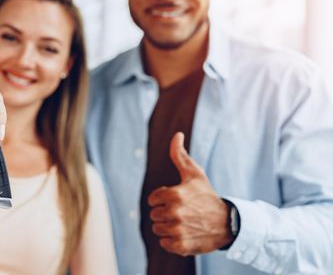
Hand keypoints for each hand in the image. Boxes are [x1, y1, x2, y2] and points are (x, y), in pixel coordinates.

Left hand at [148, 132, 231, 255]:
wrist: (228, 223)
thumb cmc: (207, 195)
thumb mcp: (194, 174)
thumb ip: (180, 155)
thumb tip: (177, 135)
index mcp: (174, 194)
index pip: (153, 199)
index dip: (162, 199)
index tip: (176, 199)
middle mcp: (175, 213)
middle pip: (154, 215)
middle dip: (165, 213)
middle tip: (182, 212)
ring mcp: (178, 230)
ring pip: (158, 229)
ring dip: (167, 227)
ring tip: (184, 223)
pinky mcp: (181, 245)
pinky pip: (164, 243)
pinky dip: (171, 240)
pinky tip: (184, 233)